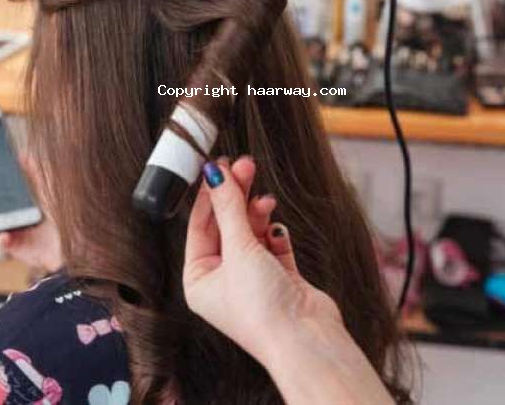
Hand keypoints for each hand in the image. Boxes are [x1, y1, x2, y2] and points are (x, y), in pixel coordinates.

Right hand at [0, 158, 62, 273]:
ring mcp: (12, 235)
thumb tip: (23, 154)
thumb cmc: (67, 217)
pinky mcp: (19, 250)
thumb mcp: (52, 189)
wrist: (84, 242)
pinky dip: (3, 239)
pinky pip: (7, 245)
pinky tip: (2, 234)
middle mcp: (10, 219)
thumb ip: (38, 173)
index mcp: (15, 204)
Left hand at [183, 157, 341, 367]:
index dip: (210, 194)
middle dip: (236, 197)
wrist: (306, 340)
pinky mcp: (280, 278)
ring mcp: (252, 279)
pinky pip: (273, 245)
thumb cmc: (261, 307)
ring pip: (251, 233)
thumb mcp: (238, 249)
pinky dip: (275, 234)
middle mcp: (223, 280)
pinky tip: (277, 229)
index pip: (199, 226)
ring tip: (265, 199)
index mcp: (199, 280)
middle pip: (226, 226)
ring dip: (257, 213)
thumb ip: (229, 207)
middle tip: (246, 166)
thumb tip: (214, 172)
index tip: (220, 165)